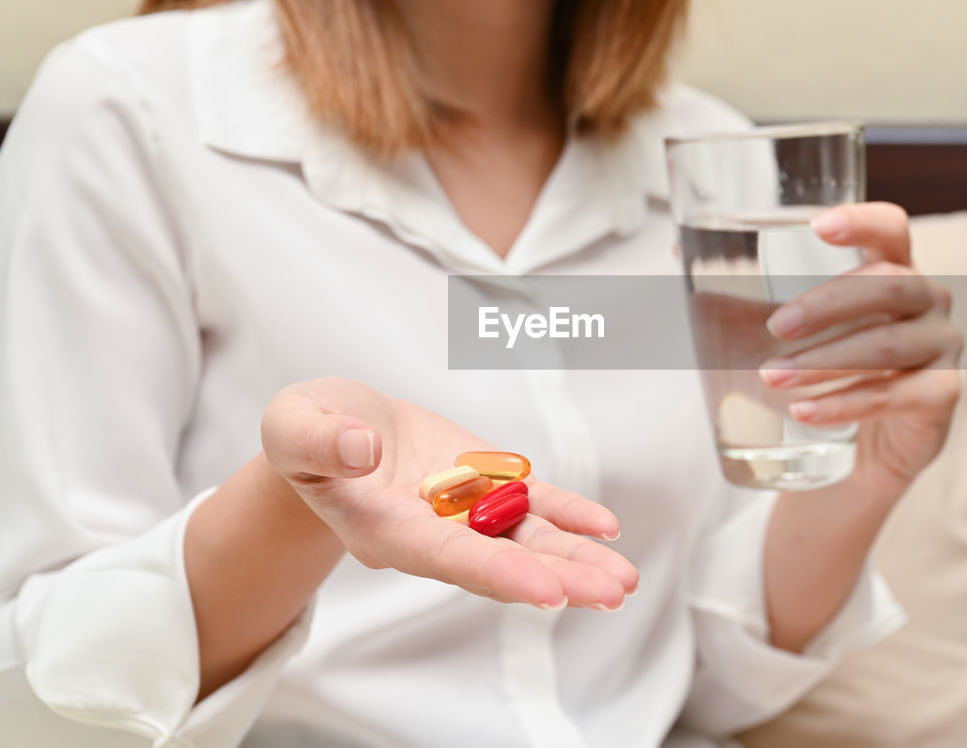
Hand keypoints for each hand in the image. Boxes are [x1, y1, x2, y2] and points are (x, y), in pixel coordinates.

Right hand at [259, 378, 636, 609]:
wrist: (331, 428)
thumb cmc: (305, 431)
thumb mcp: (293, 426)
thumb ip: (319, 440)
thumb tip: (360, 448)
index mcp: (381, 528)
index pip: (445, 556)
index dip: (497, 572)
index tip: (546, 591)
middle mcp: (429, 532)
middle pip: (498, 560)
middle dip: (556, 578)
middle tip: (610, 594)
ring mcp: (460, 511)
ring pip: (524, 538)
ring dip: (574, 558)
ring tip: (622, 581)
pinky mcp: (481, 483)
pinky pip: (530, 503)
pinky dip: (566, 515)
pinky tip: (604, 529)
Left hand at [758, 203, 962, 491]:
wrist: (855, 454)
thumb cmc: (821, 373)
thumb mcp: (783, 331)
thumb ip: (740, 294)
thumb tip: (677, 247)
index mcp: (892, 268)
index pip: (891, 228)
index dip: (861, 221)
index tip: (817, 227)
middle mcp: (928, 300)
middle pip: (889, 283)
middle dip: (827, 304)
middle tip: (774, 327)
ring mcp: (943, 348)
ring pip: (889, 344)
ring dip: (826, 360)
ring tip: (773, 377)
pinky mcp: (942, 397)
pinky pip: (898, 395)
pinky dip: (847, 403)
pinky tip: (804, 413)